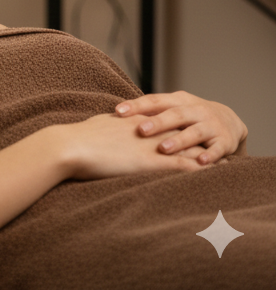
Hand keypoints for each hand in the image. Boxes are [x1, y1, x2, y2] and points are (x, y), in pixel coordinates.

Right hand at [53, 112, 205, 180]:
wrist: (71, 146)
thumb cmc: (78, 138)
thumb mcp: (99, 125)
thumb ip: (112, 123)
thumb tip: (111, 121)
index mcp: (134, 120)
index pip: (164, 120)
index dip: (180, 124)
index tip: (192, 129)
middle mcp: (147, 129)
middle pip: (181, 130)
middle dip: (199, 136)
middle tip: (215, 143)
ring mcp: (150, 145)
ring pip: (186, 147)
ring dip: (206, 155)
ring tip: (223, 161)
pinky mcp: (150, 163)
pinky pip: (182, 166)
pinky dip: (199, 170)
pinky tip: (211, 175)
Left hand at [114, 90, 247, 164]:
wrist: (229, 119)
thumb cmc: (189, 116)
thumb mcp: (172, 109)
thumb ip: (150, 112)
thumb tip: (114, 116)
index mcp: (177, 100)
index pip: (154, 100)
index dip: (136, 105)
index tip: (117, 111)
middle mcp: (194, 110)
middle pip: (174, 114)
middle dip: (157, 122)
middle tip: (140, 130)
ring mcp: (211, 125)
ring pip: (194, 132)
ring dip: (179, 140)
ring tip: (163, 148)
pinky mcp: (224, 141)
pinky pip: (217, 149)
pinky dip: (210, 155)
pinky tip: (200, 162)